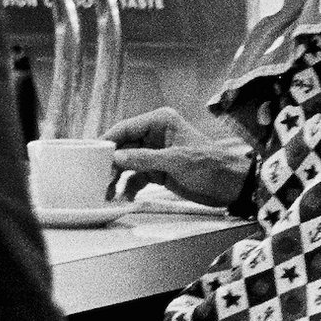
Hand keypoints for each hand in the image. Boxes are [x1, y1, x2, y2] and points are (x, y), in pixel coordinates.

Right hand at [105, 106, 251, 205]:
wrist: (230, 185)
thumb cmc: (210, 165)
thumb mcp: (175, 161)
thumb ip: (144, 158)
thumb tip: (116, 157)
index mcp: (161, 122)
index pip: (126, 128)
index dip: (108, 141)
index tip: (91, 155)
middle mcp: (155, 135)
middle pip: (123, 147)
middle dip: (110, 164)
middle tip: (98, 180)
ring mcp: (156, 154)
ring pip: (127, 164)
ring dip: (117, 178)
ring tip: (107, 193)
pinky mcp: (158, 171)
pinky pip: (137, 178)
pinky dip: (129, 188)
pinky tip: (124, 198)